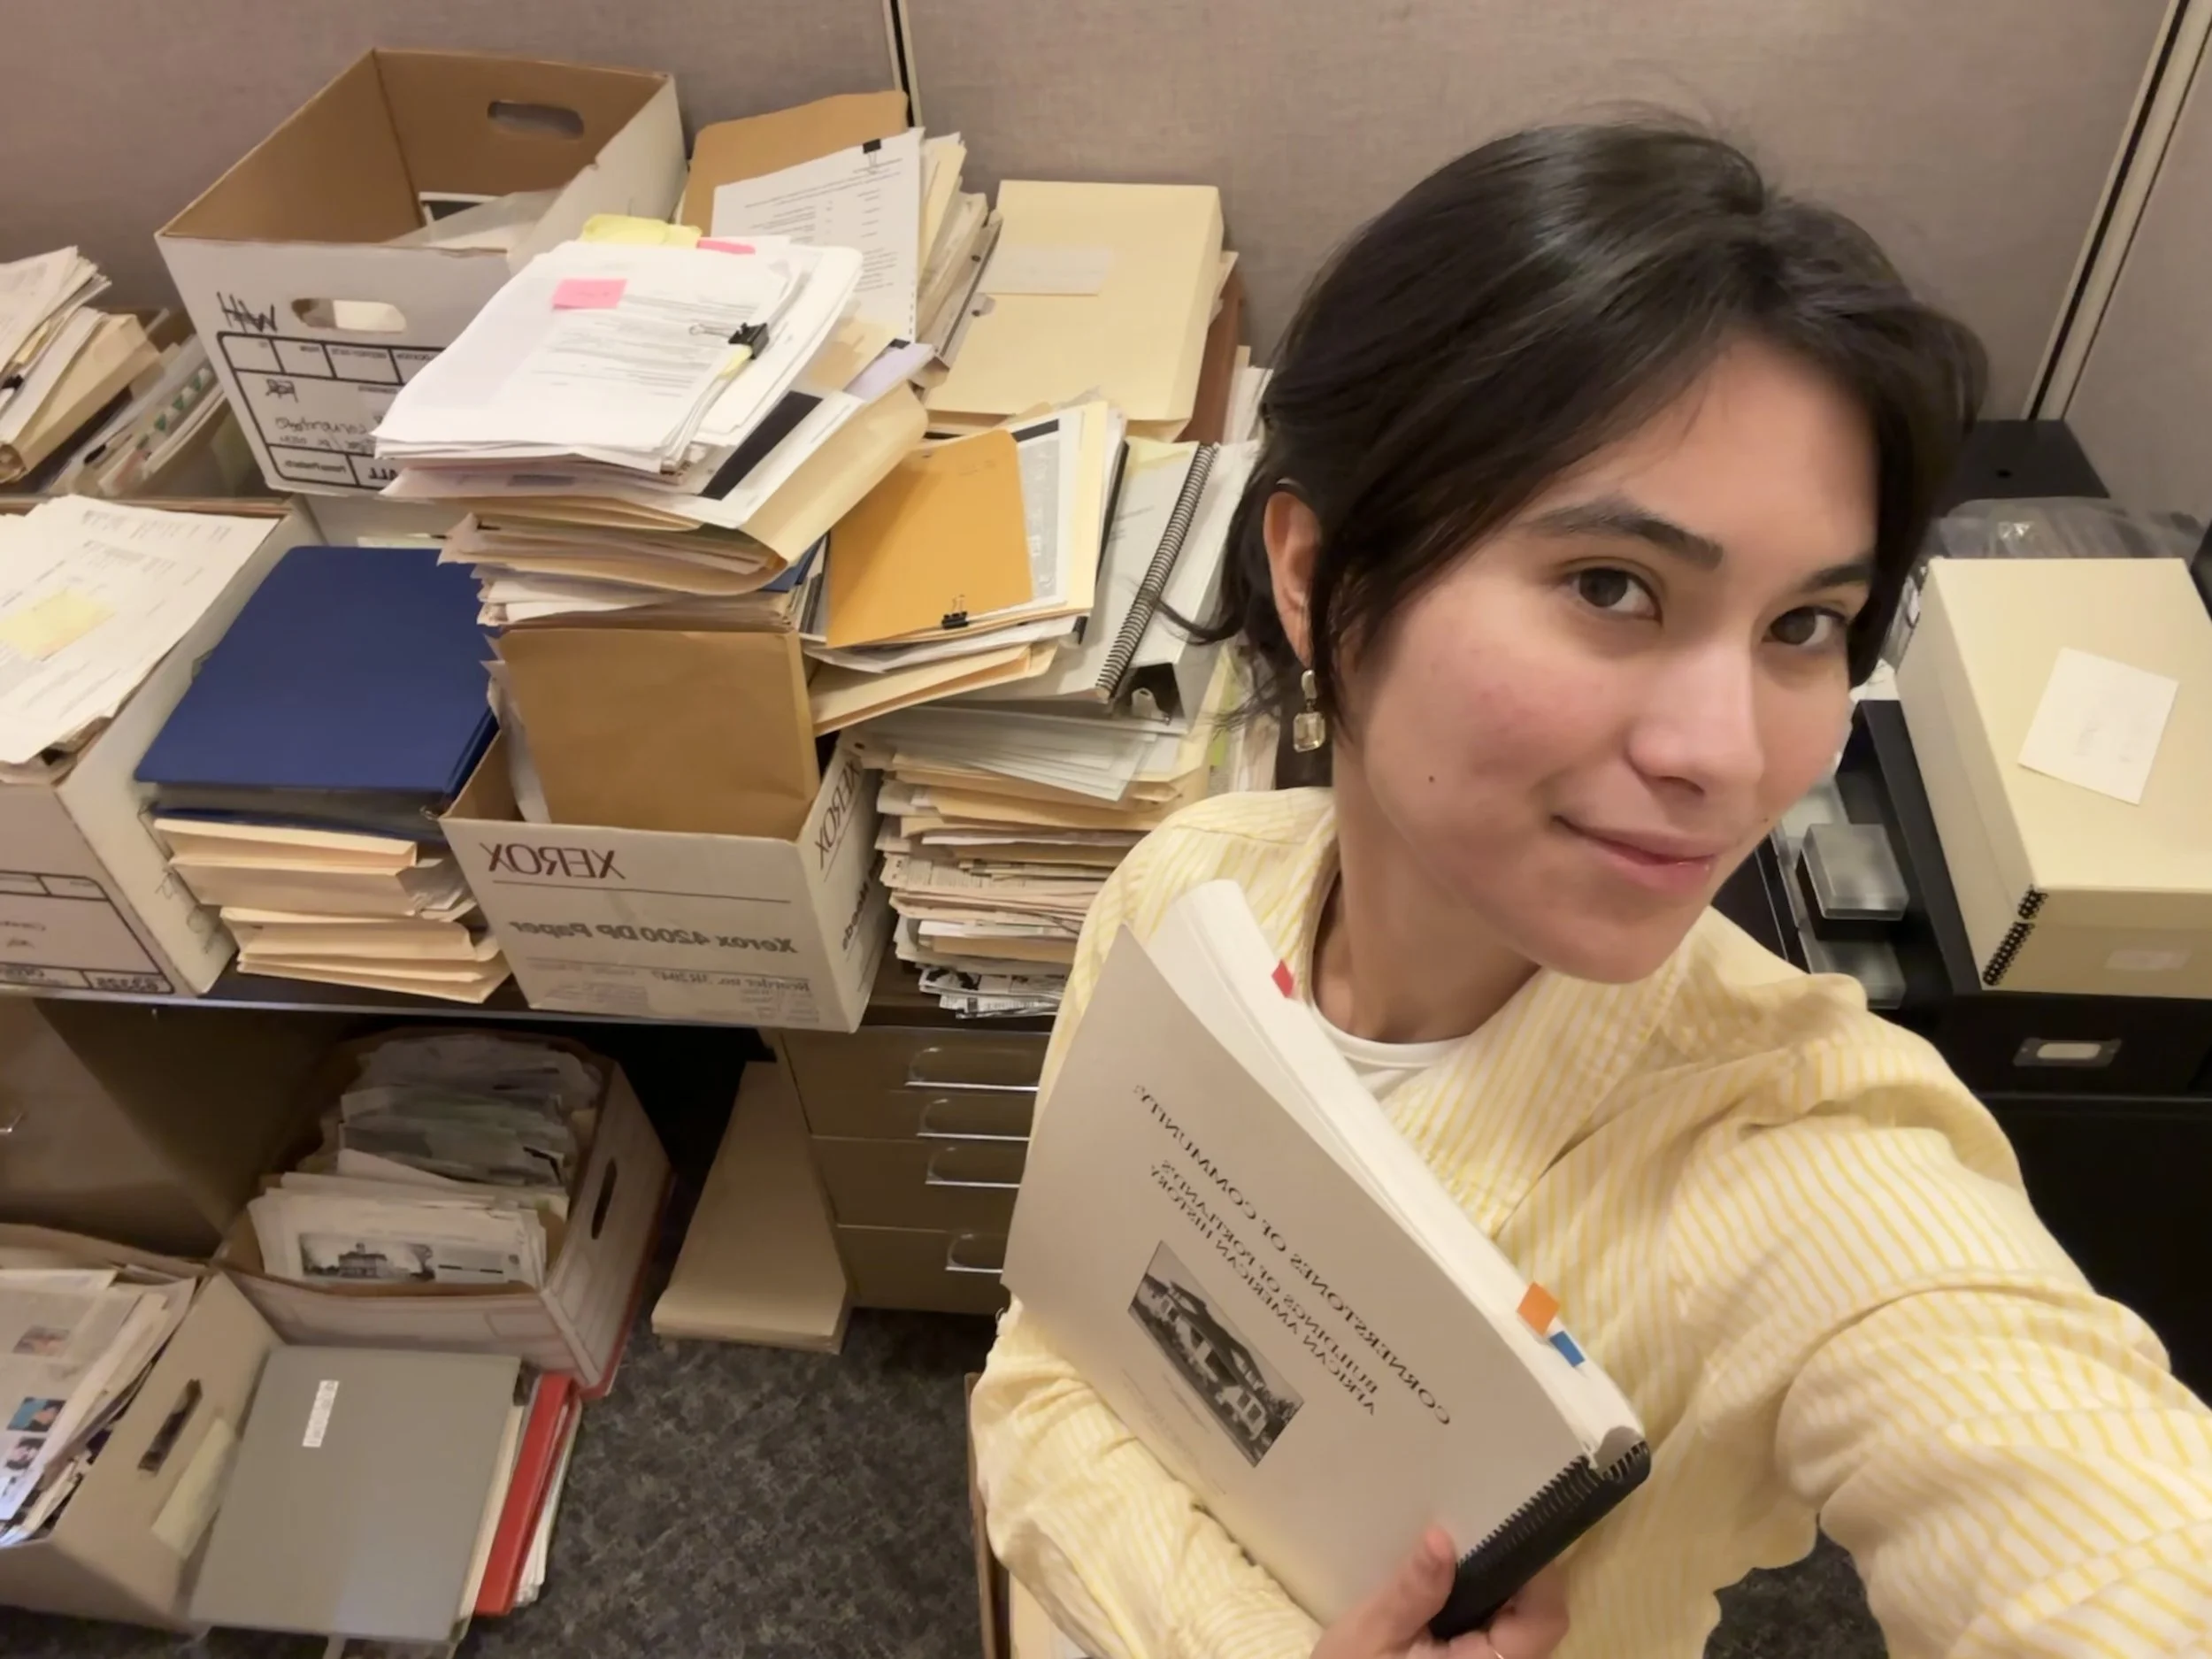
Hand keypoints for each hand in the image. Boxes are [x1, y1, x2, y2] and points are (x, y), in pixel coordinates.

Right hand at [1311, 1530, 1568, 1658]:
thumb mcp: (1374, 1633)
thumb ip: (1413, 1591)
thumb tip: (1442, 1539)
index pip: (1544, 1619)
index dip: (1537, 1574)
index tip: (1504, 1528)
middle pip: (1539, 1620)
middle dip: (1514, 1576)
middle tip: (1472, 1532)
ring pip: (1521, 1628)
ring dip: (1499, 1592)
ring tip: (1459, 1556)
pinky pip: (1500, 1636)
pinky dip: (1485, 1609)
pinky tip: (1452, 1589)